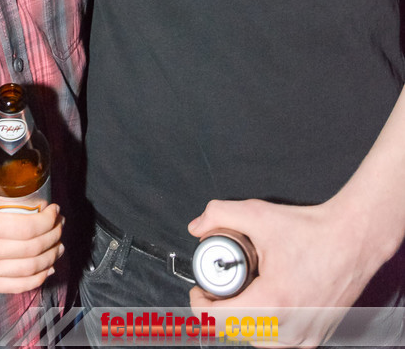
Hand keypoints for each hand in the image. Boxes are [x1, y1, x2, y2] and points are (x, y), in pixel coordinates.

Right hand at [0, 159, 63, 292]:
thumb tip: (9, 160)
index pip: (28, 227)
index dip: (48, 220)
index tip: (54, 209)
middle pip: (33, 250)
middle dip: (54, 235)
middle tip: (60, 223)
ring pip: (29, 270)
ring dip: (50, 256)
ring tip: (58, 244)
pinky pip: (17, 287)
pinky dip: (37, 278)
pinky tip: (47, 267)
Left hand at [188, 197, 382, 346]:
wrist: (353, 239)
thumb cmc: (312, 230)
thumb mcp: (258, 214)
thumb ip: (220, 214)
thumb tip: (198, 226)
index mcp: (273, 303)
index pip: (218, 321)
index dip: (200, 302)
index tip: (200, 287)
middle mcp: (290, 328)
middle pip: (235, 331)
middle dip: (221, 309)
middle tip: (220, 284)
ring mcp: (305, 337)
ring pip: (257, 340)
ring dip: (243, 319)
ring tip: (243, 291)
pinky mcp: (315, 337)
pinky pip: (278, 340)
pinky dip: (266, 324)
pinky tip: (265, 300)